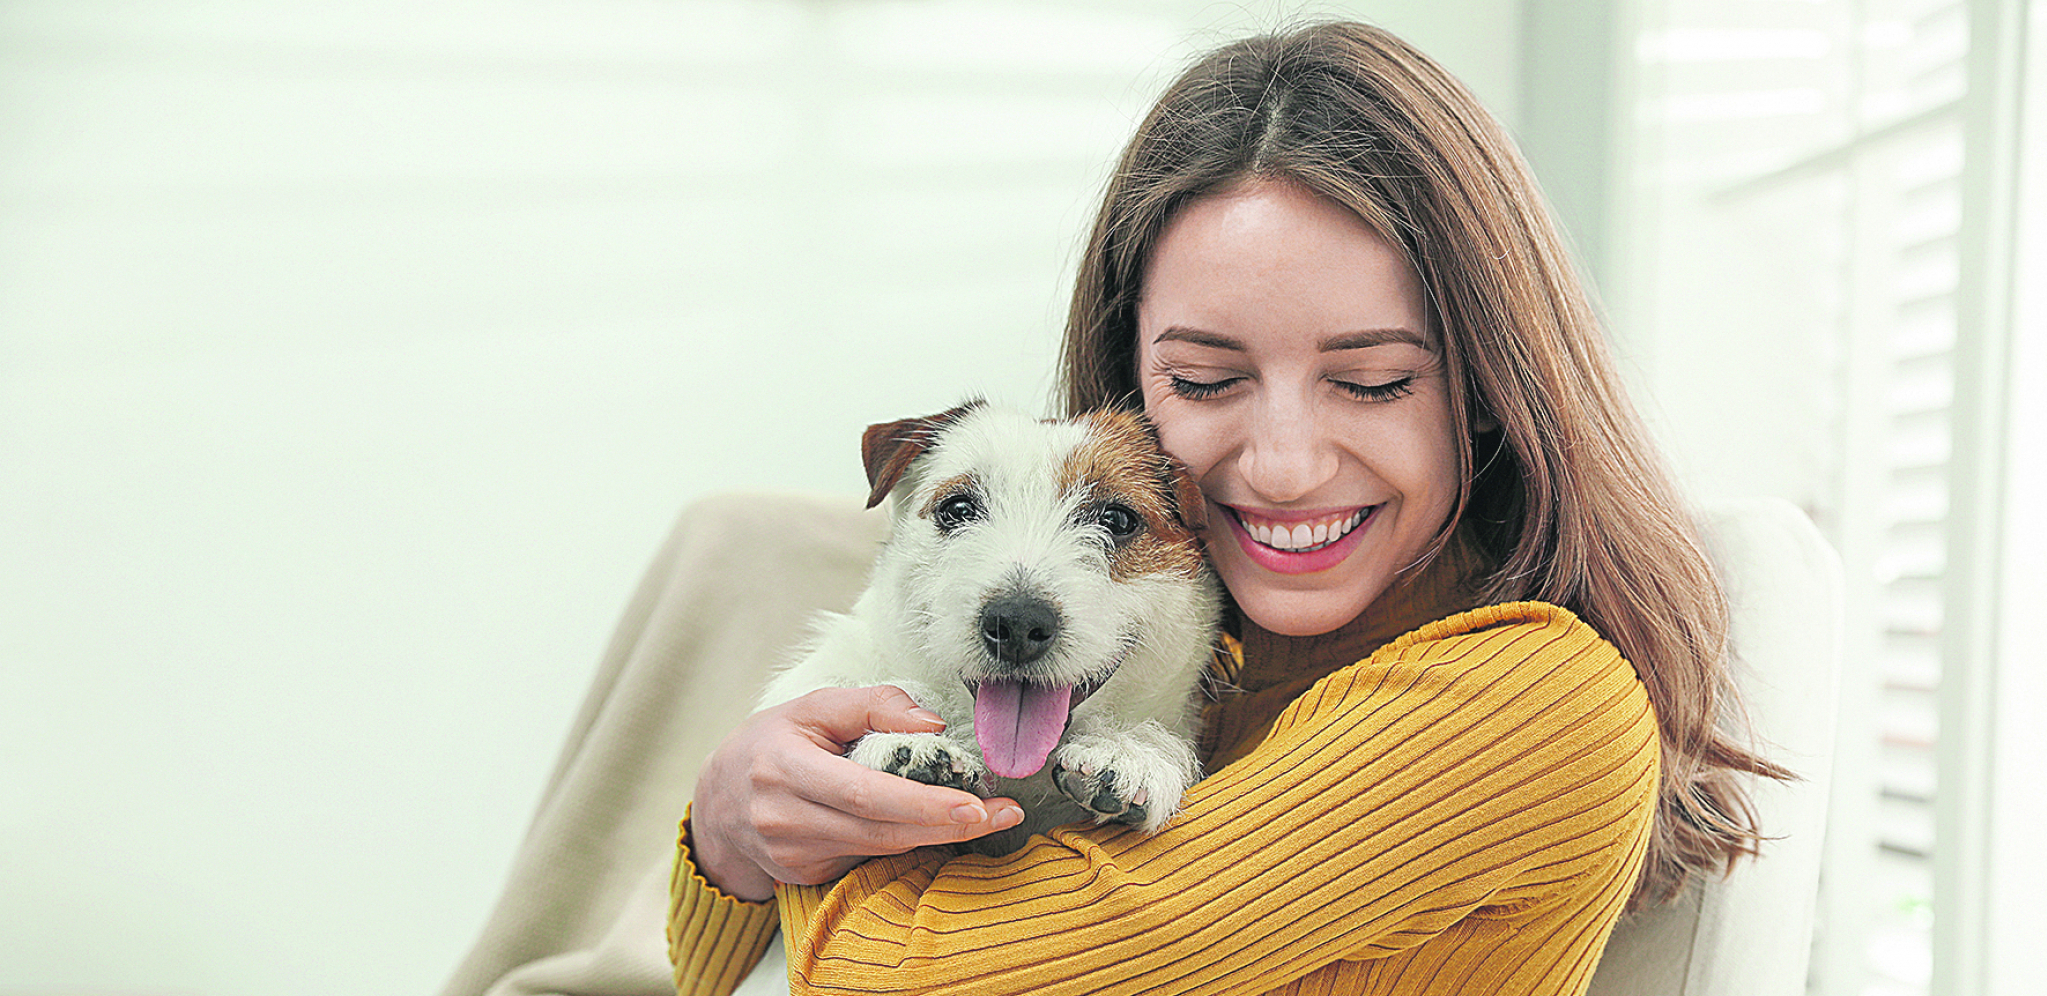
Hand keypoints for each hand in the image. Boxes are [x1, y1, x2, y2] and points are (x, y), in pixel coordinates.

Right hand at [691, 685, 1025, 901]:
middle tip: (1002, 814)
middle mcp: (785, 818)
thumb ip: (872, 705)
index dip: (921, 803)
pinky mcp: (804, 875)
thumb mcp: (812, 707)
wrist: (718, 800)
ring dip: (937, 835)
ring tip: (988, 817)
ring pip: (880, 848)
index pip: (863, 792)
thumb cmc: (771, 743)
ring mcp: (793, 854)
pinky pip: (867, 858)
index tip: (973, 805)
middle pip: (880, 830)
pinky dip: (905, 843)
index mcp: (785, 768)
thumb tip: (932, 723)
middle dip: (948, 825)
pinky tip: (935, 828)